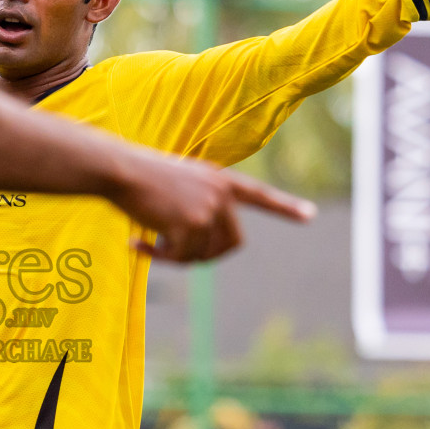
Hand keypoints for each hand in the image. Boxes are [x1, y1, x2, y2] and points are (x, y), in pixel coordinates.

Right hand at [116, 151, 315, 262]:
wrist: (120, 170)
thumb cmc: (140, 176)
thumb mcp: (179, 184)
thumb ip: (199, 206)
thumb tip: (204, 248)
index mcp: (220, 180)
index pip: (259, 195)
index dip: (285, 207)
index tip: (309, 215)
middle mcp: (220, 195)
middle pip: (231, 242)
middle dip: (208, 254)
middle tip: (177, 253)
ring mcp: (207, 210)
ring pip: (202, 255)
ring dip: (176, 256)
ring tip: (150, 240)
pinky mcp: (190, 226)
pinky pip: (179, 258)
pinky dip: (158, 258)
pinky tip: (137, 243)